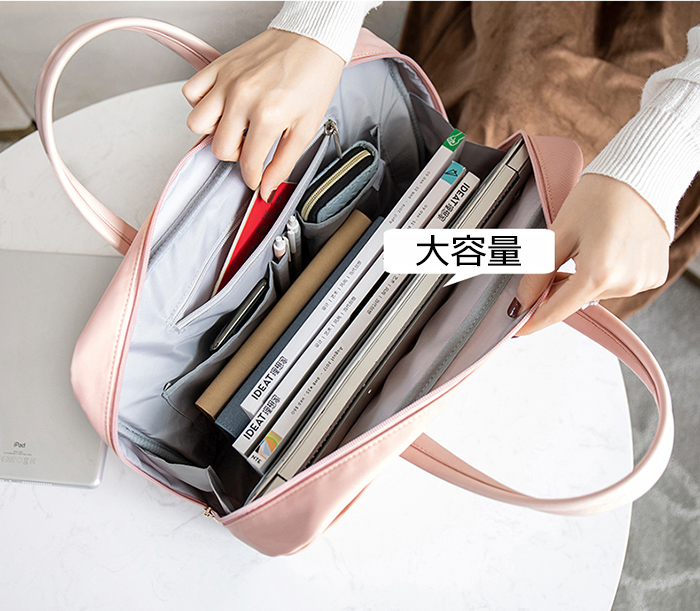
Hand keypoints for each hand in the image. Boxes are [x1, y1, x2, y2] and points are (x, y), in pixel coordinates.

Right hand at [181, 29, 344, 200]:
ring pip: (197, 123)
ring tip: (235, 125)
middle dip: (236, 154)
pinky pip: (191, 93)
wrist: (313, 40)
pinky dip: (202, 104)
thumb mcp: (306, 129)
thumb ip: (284, 163)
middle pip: (219, 147)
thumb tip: (267, 188)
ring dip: (214, 131)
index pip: (247, 162)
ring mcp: (227, 80)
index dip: (252, 177)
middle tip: (252, 145)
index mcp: (268, 115)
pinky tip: (223, 105)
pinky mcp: (218, 65)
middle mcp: (243, 97)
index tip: (256, 177)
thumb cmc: (313, 80)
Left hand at [512, 173, 670, 333]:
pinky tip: (605, 247)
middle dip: (557, 288)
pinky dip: (604, 273)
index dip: (534, 320)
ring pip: (595, 292)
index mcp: (599, 274)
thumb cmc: (602, 196)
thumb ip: (538, 272)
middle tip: (552, 260)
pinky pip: (617, 284)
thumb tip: (521, 301)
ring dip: (581, 279)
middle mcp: (625, 284)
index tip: (517, 328)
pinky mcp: (654, 276)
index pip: (558, 311)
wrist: (643, 176)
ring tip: (584, 246)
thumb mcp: (559, 233)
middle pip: (576, 299)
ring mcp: (642, 281)